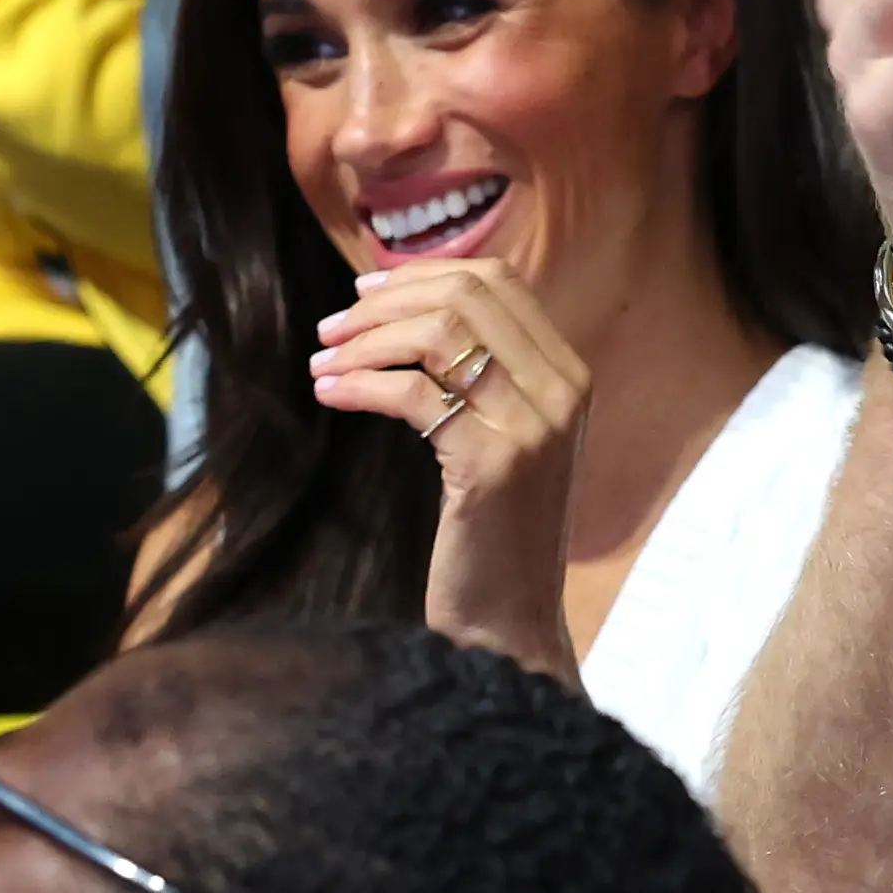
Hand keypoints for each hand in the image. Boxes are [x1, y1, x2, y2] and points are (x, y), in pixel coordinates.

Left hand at [310, 255, 591, 679]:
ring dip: (365, 340)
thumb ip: (486, 374)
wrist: (511, 619)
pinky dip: (360, 385)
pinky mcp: (492, 464)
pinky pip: (414, 395)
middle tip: (332, 329)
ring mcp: (533, 425)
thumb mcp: (507, 437)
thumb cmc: (495, 531)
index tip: (365, 291)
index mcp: (570, 374)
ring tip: (321, 362)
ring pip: (439, 335)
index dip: (424, 273)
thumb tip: (415, 307)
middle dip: (385, 302)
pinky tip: (330, 395)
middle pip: (466, 296)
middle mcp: (563, 390)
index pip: (499, 281)